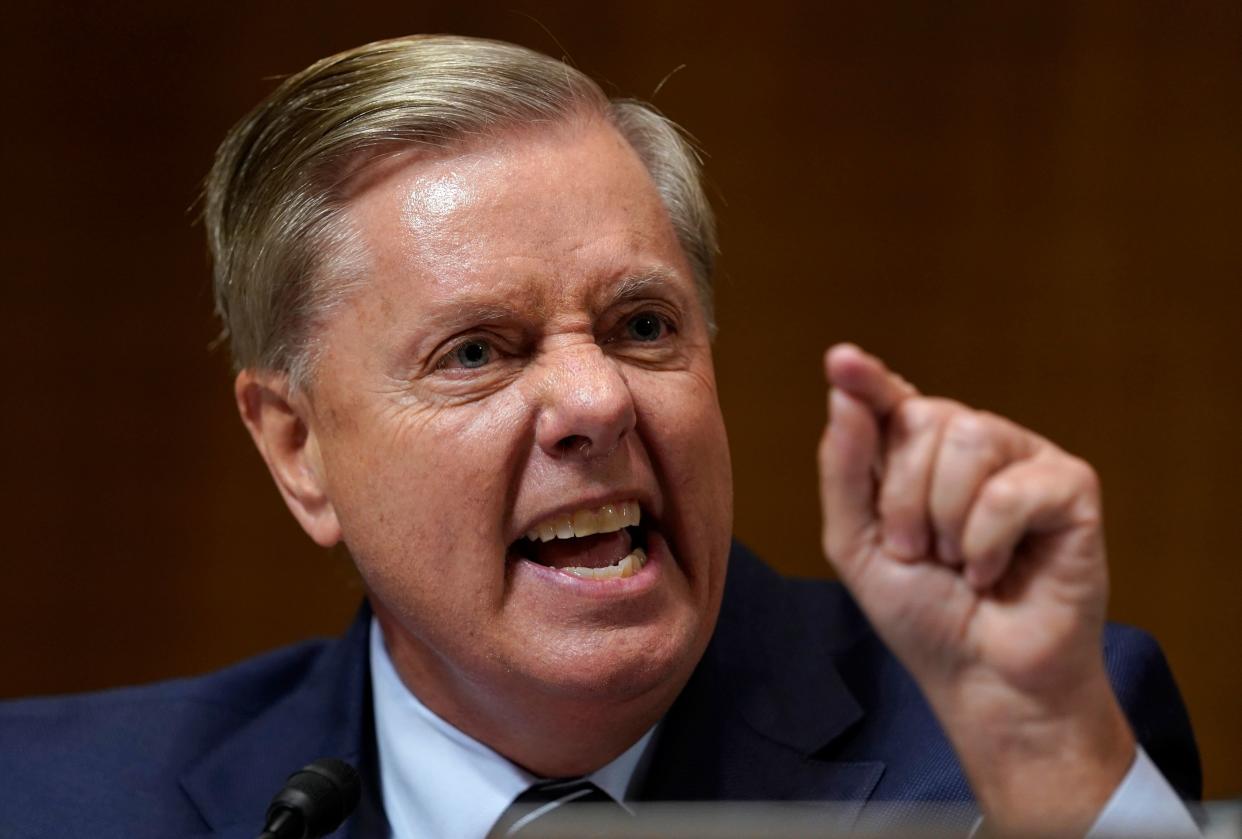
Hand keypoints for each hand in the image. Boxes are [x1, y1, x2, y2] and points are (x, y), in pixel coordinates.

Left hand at [818, 344, 1134, 834]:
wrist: (980, 678)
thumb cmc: (922, 612)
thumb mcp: (857, 544)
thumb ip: (845, 469)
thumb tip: (842, 393)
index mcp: (917, 453)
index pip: (889, 399)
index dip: (866, 379)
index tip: (841, 361)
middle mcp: (972, 444)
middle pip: (922, 418)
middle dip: (902, 497)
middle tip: (918, 552)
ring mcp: (1023, 459)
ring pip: (968, 439)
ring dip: (944, 518)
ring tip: (956, 561)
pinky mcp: (1071, 487)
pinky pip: (1010, 488)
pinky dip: (987, 540)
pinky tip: (993, 571)